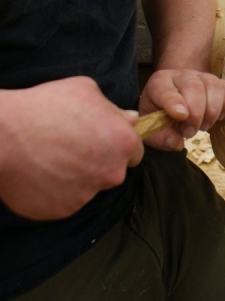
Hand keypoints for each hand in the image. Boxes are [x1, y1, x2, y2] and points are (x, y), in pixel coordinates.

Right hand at [0, 77, 143, 219]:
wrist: (3, 137)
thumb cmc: (45, 107)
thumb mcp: (86, 90)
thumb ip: (114, 109)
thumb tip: (130, 119)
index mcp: (123, 143)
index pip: (135, 151)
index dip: (118, 143)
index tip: (101, 139)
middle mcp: (112, 173)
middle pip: (115, 171)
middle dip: (100, 161)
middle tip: (73, 146)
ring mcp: (88, 194)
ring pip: (91, 186)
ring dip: (79, 176)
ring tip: (53, 157)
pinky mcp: (64, 210)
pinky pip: (68, 200)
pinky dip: (58, 190)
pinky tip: (42, 171)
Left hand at [139, 68, 224, 149]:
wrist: (176, 102)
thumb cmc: (162, 115)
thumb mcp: (155, 128)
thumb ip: (161, 137)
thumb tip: (177, 144)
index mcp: (159, 83)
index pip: (166, 89)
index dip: (174, 102)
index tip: (181, 116)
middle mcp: (181, 75)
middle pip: (193, 86)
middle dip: (195, 112)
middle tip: (190, 132)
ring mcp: (202, 76)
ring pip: (213, 86)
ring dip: (211, 111)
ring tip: (204, 127)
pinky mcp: (219, 82)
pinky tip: (218, 118)